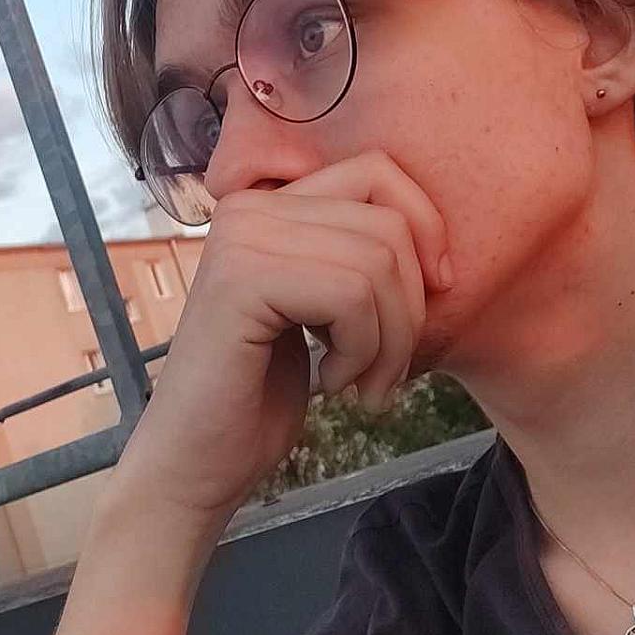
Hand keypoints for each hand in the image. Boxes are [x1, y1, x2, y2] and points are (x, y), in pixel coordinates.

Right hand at [107, 150, 451, 528]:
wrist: (197, 463)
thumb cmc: (262, 396)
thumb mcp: (323, 310)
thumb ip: (358, 259)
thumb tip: (438, 249)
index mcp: (269, 204)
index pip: (378, 170)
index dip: (426, 230)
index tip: (432, 296)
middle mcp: (249, 207)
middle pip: (388, 222)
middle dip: (410, 308)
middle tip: (385, 371)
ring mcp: (240, 239)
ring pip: (377, 262)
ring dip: (389, 342)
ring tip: (360, 385)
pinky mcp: (241, 280)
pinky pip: (351, 296)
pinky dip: (362, 353)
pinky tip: (331, 383)